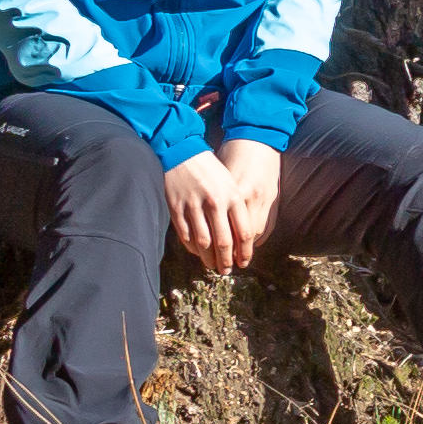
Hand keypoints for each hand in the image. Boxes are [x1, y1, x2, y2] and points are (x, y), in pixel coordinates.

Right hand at [168, 139, 284, 273]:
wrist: (183, 152)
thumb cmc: (211, 170)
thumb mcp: (231, 184)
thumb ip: (236, 208)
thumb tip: (242, 237)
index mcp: (233, 196)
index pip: (244, 232)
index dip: (245, 252)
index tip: (244, 262)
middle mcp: (215, 203)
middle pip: (224, 241)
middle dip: (227, 260)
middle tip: (227, 271)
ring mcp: (194, 206)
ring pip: (204, 242)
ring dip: (209, 259)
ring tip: (212, 267)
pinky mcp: (177, 208)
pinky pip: (186, 235)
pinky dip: (192, 247)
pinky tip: (197, 252)